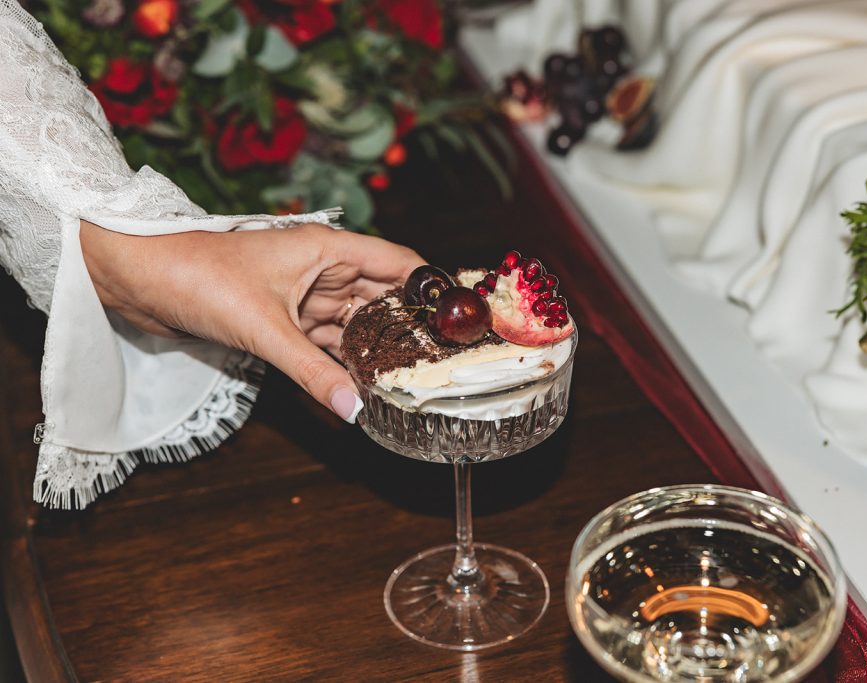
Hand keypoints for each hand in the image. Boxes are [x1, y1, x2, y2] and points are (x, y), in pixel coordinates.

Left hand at [80, 220, 424, 421]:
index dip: (433, 290)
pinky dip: (343, 361)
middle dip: (409, 328)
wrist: (139, 277)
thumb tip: (354, 410)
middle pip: (383, 298)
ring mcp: (304, 295)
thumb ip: (313, 372)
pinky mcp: (283, 319)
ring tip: (410, 379)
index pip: (400, 264)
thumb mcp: (265, 328)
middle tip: (441, 361)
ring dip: (377, 349)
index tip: (461, 321)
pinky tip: (364, 383)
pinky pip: (326, 342)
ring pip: (356, 324)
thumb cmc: (199, 276)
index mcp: (329, 249)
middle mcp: (324, 269)